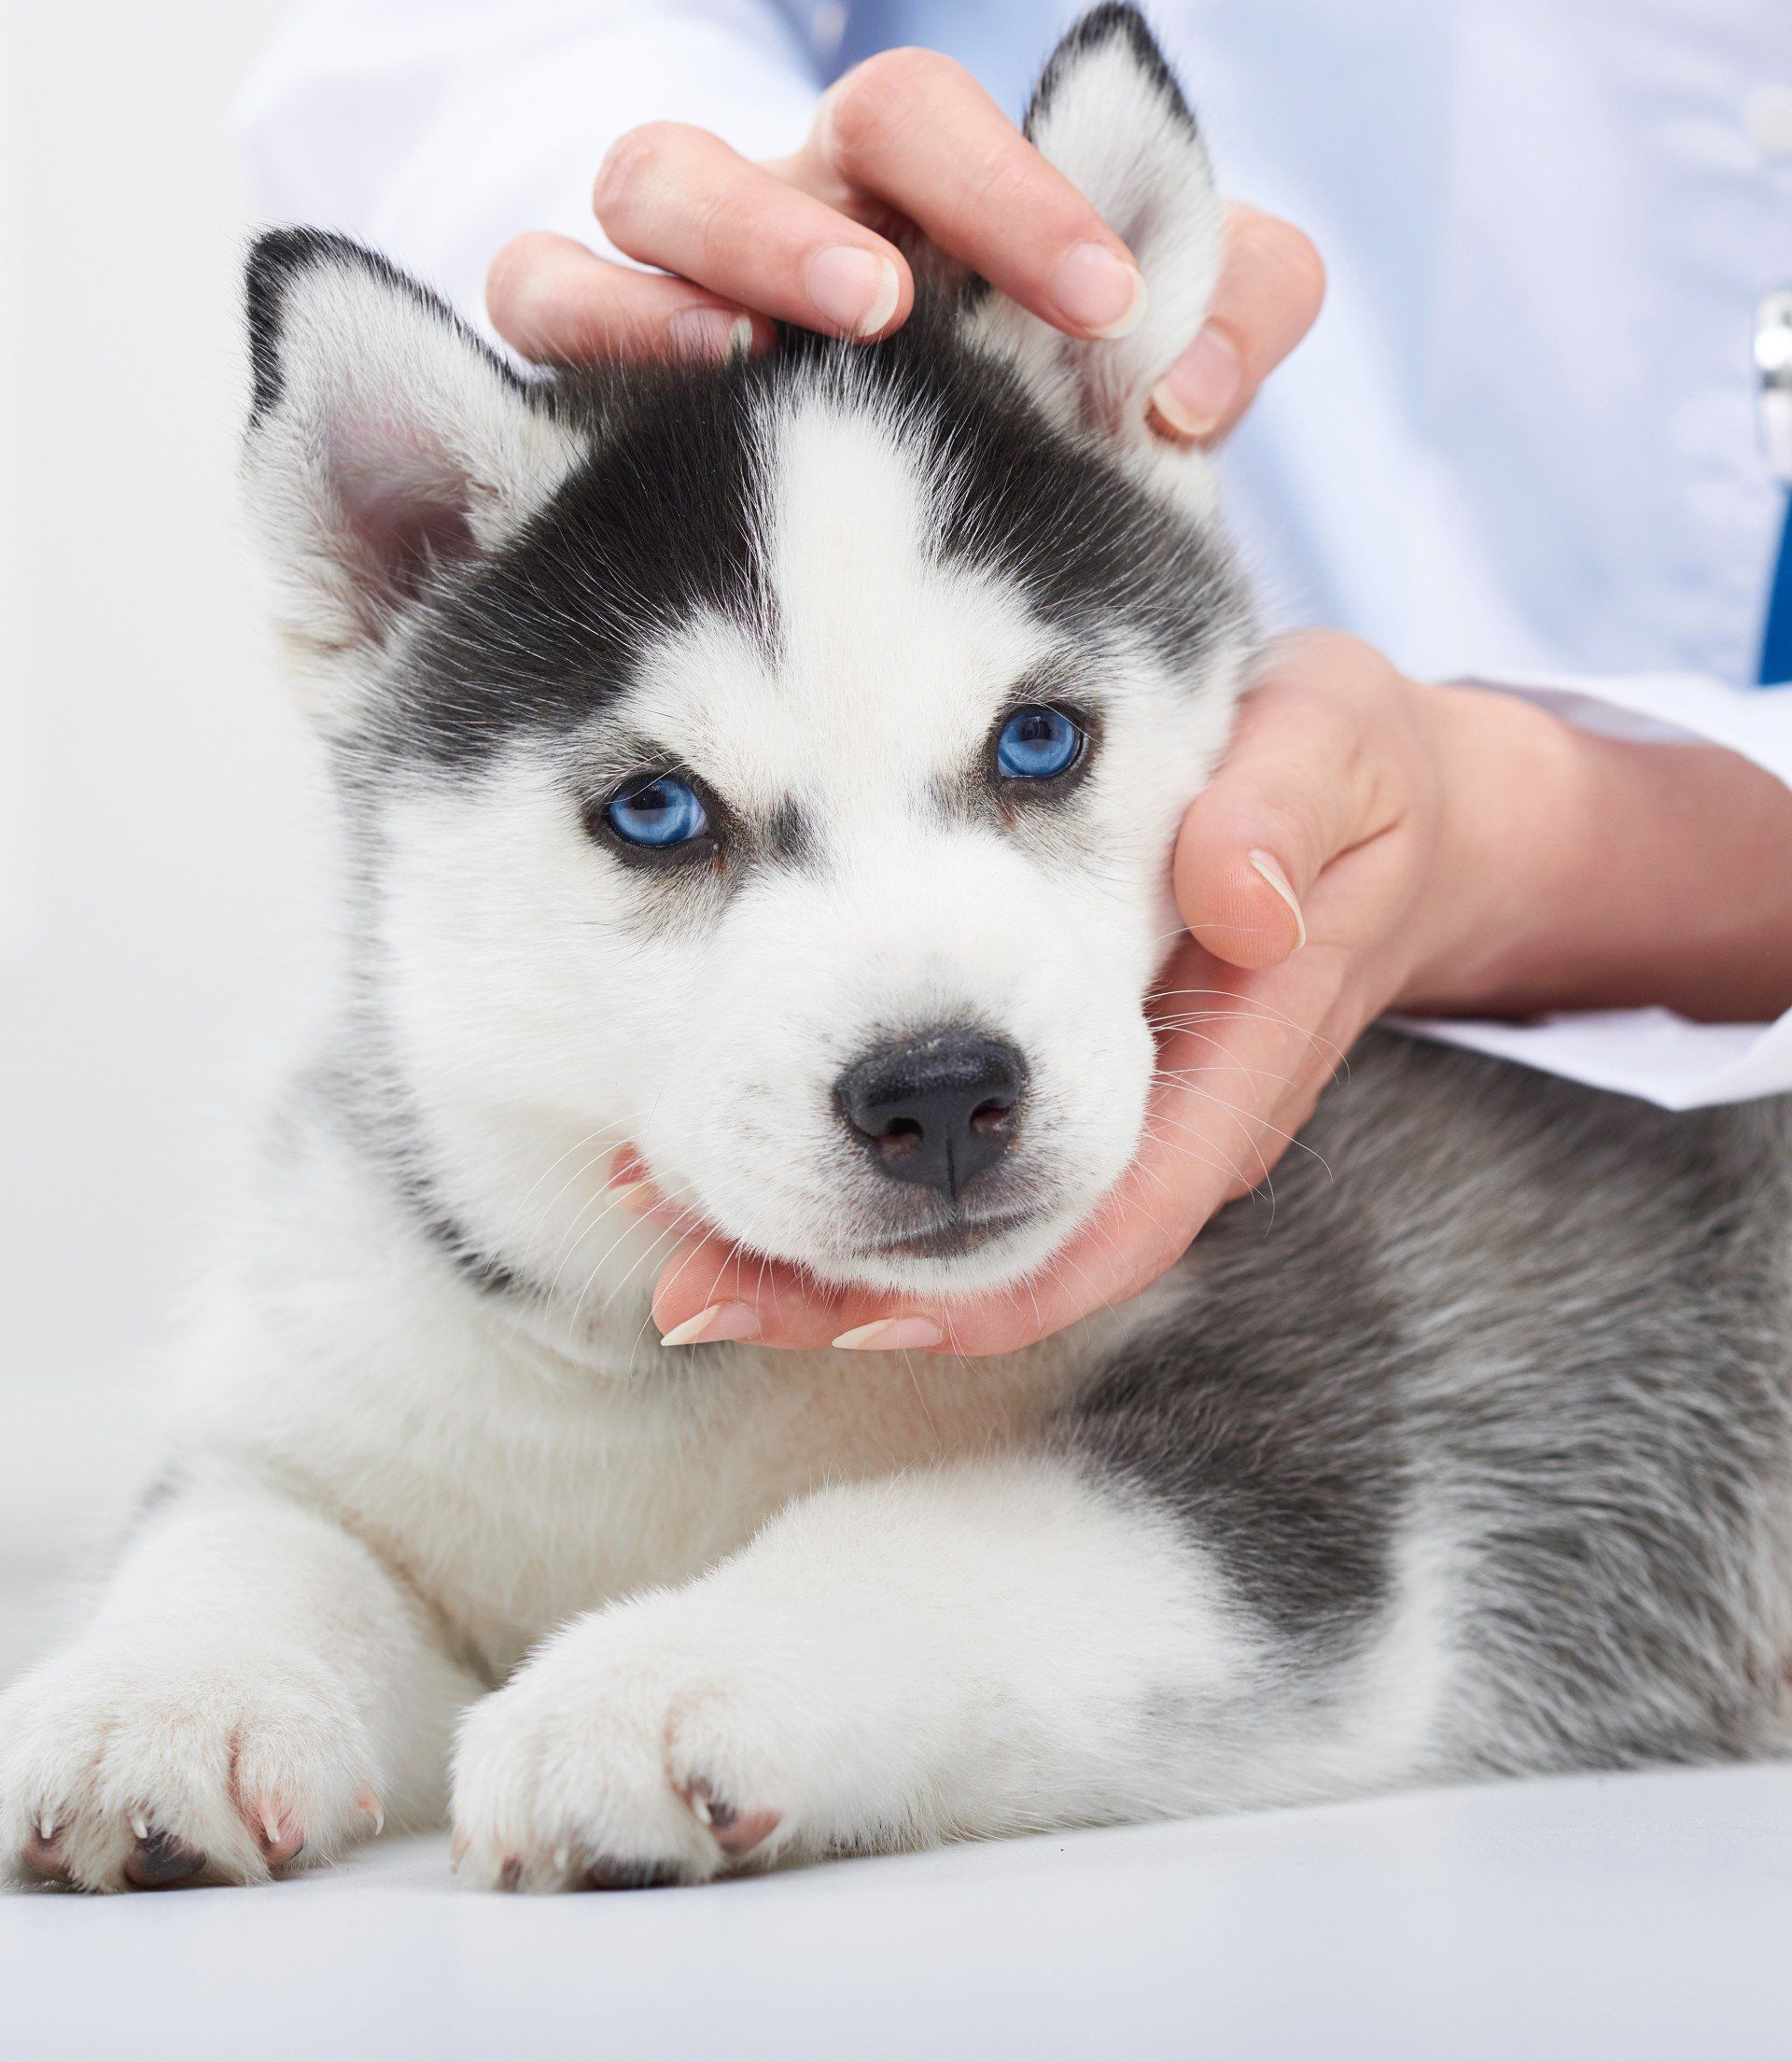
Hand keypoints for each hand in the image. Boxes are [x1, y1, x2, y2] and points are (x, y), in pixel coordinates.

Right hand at [486, 46, 1324, 443]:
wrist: (838, 547)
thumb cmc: (997, 424)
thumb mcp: (1131, 371)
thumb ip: (1220, 328)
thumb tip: (1191, 394)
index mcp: (926, 195)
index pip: (952, 124)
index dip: (1019, 189)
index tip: (1101, 307)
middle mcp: (806, 207)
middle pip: (809, 131)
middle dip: (858, 199)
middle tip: (889, 307)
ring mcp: (681, 268)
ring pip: (651, 182)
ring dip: (708, 252)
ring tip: (747, 349)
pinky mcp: (576, 356)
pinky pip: (533, 290)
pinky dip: (583, 317)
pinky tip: (645, 407)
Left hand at [638, 632, 1791, 1353]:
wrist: (1379, 803)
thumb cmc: (1347, 766)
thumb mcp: (1337, 750)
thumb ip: (1286, 813)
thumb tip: (1239, 898)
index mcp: (1234, 1064)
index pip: (1116, 1216)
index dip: (993, 1280)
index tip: (860, 1312)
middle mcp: (1166, 1121)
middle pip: (1011, 1253)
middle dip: (856, 1289)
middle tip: (695, 1293)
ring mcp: (1110, 1108)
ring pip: (966, 1220)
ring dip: (823, 1239)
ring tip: (671, 1235)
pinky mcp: (1060, 1072)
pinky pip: (955, 1152)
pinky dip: (842, 1160)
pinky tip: (729, 1146)